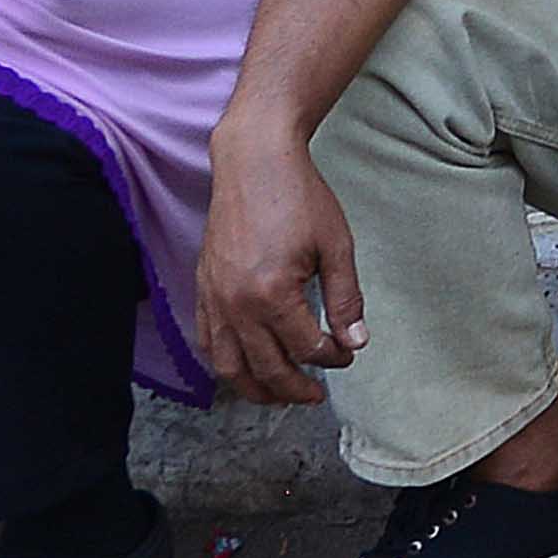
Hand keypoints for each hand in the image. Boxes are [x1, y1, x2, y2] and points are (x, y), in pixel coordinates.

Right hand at [196, 130, 368, 404]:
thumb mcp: (336, 245)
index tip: (347, 355)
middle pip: (266, 367)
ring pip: (228, 366)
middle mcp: (235, 304)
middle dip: (295, 387)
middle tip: (316, 395)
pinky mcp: (202, 288)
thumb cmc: (299, 197)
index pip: (306, 347)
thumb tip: (355, 342)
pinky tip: (244, 367)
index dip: (331, 358)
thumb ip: (345, 298)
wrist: (254, 162)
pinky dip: (225, 363)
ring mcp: (213, 298)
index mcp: (271, 294)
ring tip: (280, 395)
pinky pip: (207, 341)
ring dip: (254, 388)